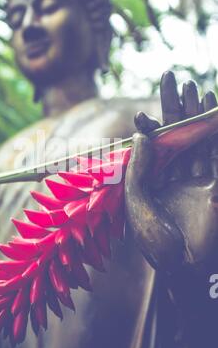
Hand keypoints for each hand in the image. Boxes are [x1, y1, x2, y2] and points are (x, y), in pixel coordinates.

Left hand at [125, 71, 217, 275]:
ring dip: (198, 115)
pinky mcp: (215, 186)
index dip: (151, 125)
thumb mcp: (137, 201)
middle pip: (177, 136)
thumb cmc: (155, 240)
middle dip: (178, 109)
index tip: (145, 107)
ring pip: (199, 141)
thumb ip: (139, 168)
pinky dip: (216, 134)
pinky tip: (215, 113)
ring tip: (196, 87)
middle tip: (175, 79)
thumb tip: (141, 134)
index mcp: (153, 182)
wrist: (184, 268)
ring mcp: (199, 181)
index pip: (153, 146)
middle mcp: (175, 178)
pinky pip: (217, 155)